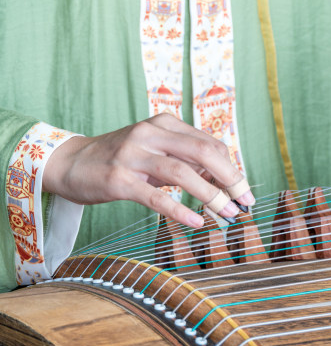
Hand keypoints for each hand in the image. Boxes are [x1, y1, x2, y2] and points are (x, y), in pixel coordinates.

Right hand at [43, 113, 254, 227]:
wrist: (69, 162)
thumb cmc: (120, 159)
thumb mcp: (156, 150)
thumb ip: (186, 159)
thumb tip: (224, 179)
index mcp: (165, 124)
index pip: (210, 145)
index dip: (232, 169)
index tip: (244, 191)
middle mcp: (151, 134)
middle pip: (204, 153)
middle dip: (231, 179)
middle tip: (246, 201)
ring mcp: (133, 156)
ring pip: (183, 173)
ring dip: (211, 196)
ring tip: (229, 213)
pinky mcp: (119, 179)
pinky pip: (156, 197)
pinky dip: (180, 210)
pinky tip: (197, 221)